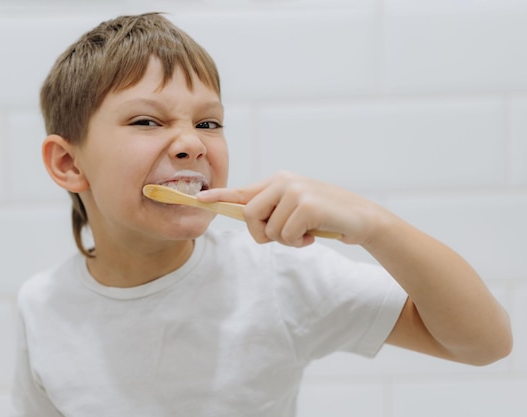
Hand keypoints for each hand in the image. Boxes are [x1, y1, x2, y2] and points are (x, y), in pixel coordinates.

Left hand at [197, 171, 387, 246]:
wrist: (362, 219)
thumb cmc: (325, 217)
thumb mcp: (295, 209)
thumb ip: (272, 211)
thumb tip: (248, 220)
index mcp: (278, 181)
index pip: (242, 191)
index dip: (219, 197)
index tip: (198, 199)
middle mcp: (283, 181)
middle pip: (249, 215)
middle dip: (263, 234)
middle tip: (286, 236)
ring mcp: (295, 190)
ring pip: (268, 229)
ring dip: (286, 240)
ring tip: (306, 231)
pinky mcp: (306, 204)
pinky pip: (286, 234)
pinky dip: (298, 242)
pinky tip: (314, 234)